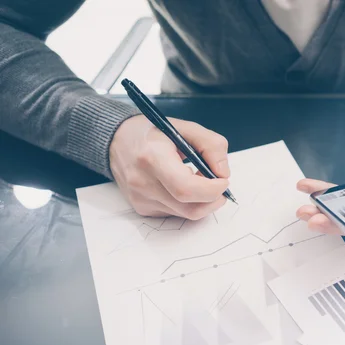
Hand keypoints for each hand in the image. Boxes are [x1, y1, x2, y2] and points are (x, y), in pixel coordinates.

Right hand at [109, 115, 230, 218]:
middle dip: (213, 199)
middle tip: (219, 185)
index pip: (186, 188)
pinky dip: (188, 203)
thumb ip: (211, 145)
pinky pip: (175, 213)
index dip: (211, 189)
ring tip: (200, 180)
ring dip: (202, 201)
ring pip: (186, 214)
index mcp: (152, 157)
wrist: (117, 141)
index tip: (223, 180)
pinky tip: (183, 186)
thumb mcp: (185, 127)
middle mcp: (143, 182)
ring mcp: (141, 199)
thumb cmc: (152, 133)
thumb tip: (223, 172)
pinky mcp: (142, 209)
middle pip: (189, 207)